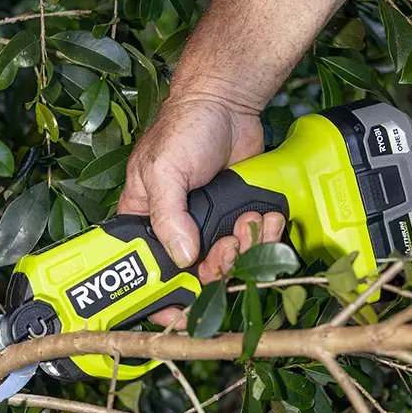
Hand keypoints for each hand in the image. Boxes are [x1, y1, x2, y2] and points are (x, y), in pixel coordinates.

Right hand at [118, 94, 284, 327]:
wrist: (228, 104)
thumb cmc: (185, 129)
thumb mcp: (164, 170)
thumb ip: (167, 215)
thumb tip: (182, 257)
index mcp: (147, 219)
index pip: (146, 268)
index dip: (160, 293)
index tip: (178, 308)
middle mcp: (178, 228)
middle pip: (194, 274)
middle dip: (216, 269)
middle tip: (226, 248)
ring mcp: (211, 224)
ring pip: (229, 262)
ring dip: (245, 250)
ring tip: (249, 221)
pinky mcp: (238, 214)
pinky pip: (254, 242)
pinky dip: (264, 235)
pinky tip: (265, 216)